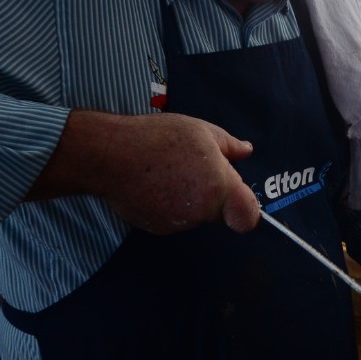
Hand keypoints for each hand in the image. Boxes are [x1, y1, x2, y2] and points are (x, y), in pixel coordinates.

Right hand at [106, 113, 259, 234]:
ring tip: (171, 171)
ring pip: (196, 215)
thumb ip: (230, 145)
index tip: (239, 197)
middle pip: (220, 211)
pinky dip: (170, 205)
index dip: (247, 208)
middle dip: (215, 195)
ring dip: (191, 199)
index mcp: (219, 187)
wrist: (112, 157)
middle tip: (195, 168)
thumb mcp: (201, 131)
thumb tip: (246, 150)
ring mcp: (179, 224)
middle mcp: (202, 212)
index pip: (248, 217)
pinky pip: (174, 219)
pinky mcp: (158, 228)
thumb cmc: (159, 139)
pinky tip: (156, 183)